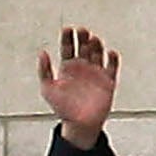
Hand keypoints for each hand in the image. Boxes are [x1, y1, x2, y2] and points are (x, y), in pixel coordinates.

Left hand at [37, 26, 119, 147]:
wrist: (79, 125)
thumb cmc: (63, 109)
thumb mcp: (48, 90)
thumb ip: (44, 71)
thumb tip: (42, 53)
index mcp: (68, 67)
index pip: (68, 47)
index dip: (68, 37)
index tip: (67, 30)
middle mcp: (82, 67)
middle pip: (84, 46)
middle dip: (83, 37)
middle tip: (82, 31)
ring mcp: (96, 73)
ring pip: (98, 53)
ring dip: (96, 45)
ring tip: (93, 40)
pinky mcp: (108, 81)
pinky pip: (112, 66)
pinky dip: (113, 59)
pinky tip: (110, 53)